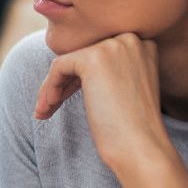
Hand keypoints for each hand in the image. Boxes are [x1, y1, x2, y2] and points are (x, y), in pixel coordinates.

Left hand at [34, 33, 171, 174]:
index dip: (79, 77)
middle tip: (50, 107)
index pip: (99, 54)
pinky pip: (58, 67)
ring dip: (52, 87)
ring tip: (44, 112)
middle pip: (82, 55)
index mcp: (142, 44)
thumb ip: (108, 71)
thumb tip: (68, 64)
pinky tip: (49, 108)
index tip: (66, 99)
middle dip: (64, 82)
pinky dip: (49, 87)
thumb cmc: (133, 129)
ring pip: (68, 61)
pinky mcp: (93, 59)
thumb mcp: (125, 89)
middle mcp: (130, 38)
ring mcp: (113, 46)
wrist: (141, 148)